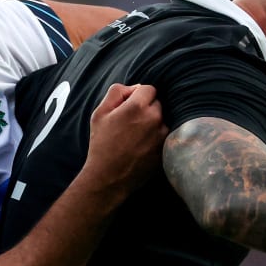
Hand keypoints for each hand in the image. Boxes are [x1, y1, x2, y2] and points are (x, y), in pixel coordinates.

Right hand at [84, 83, 167, 198]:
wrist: (109, 177)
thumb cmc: (101, 144)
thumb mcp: (99, 113)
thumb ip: (116, 92)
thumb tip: (133, 88)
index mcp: (137, 106)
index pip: (149, 89)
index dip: (138, 96)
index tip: (129, 107)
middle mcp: (154, 118)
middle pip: (157, 103)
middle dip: (146, 109)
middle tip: (130, 123)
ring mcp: (162, 135)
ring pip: (162, 120)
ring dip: (153, 124)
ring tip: (136, 137)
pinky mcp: (166, 148)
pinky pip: (165, 135)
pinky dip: (156, 137)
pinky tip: (142, 146)